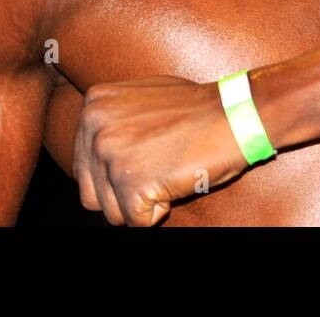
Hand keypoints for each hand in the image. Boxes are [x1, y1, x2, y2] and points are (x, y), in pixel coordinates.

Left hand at [72, 75, 250, 225]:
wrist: (235, 114)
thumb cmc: (197, 108)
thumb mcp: (141, 98)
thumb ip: (112, 119)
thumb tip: (92, 148)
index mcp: (93, 104)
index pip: (84, 167)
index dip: (117, 174)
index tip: (147, 157)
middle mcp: (93, 127)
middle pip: (91, 194)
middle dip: (124, 193)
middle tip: (159, 167)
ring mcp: (110, 154)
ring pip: (112, 213)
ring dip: (142, 202)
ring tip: (168, 168)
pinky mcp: (131, 182)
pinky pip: (137, 221)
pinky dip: (160, 210)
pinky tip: (176, 179)